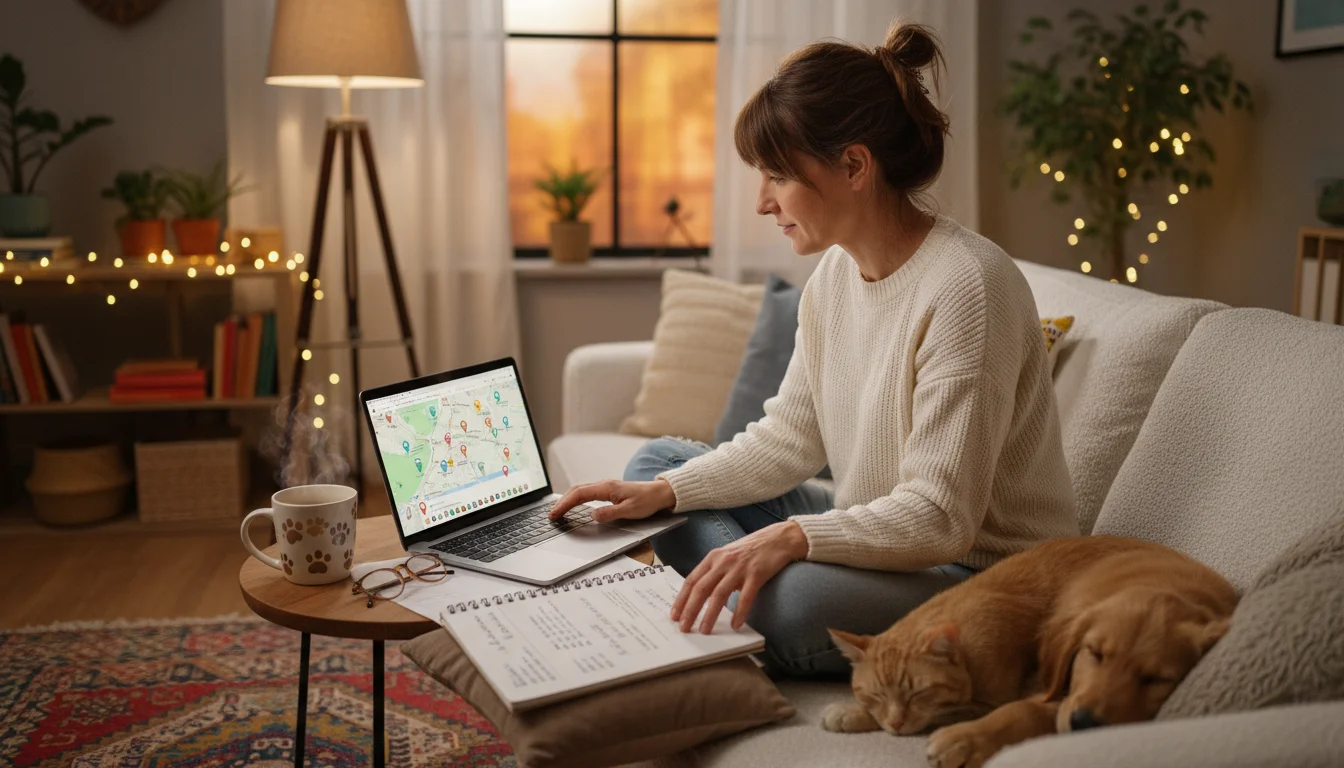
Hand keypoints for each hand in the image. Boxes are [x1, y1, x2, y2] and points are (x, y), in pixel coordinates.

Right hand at [548, 478, 676, 522]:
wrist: (661, 493)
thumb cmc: (648, 501)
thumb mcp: (630, 511)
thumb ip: (610, 513)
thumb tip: (592, 515)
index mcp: (607, 488)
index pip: (579, 495)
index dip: (565, 504)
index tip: (555, 513)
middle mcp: (604, 484)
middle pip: (577, 490)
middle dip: (562, 501)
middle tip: (552, 514)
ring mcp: (606, 486)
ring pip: (581, 490)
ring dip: (568, 499)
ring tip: (559, 510)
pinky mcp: (609, 490)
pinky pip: (588, 492)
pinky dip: (577, 498)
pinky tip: (574, 505)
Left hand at [671, 520, 808, 632]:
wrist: (779, 538)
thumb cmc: (752, 550)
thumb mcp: (728, 556)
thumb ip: (715, 572)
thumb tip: (701, 595)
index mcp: (713, 557)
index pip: (691, 580)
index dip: (681, 599)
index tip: (674, 615)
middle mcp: (723, 561)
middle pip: (701, 588)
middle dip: (690, 610)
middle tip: (684, 627)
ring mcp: (740, 567)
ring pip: (719, 594)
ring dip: (710, 615)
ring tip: (705, 630)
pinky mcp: (757, 573)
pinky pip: (746, 597)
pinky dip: (739, 612)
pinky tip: (736, 624)